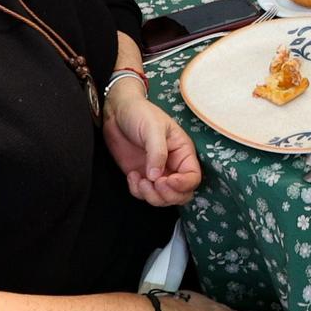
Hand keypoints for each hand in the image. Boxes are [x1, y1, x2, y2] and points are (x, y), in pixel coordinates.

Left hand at [102, 86, 201, 206]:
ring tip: (140, 180)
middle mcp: (173, 166)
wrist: (117, 112)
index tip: (167, 180)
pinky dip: (137, 191)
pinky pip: (144, 194)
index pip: (193, 177)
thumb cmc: (140, 113)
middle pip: (181, 194)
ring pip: (162, 199)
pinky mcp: (141, 176)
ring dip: (151, 196)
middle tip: (154, 183)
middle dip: (167, 195)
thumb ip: (157, 152)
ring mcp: (157, 173)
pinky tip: (131, 176)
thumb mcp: (153, 128)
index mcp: (183, 153)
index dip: (183, 185)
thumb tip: (156, 177)